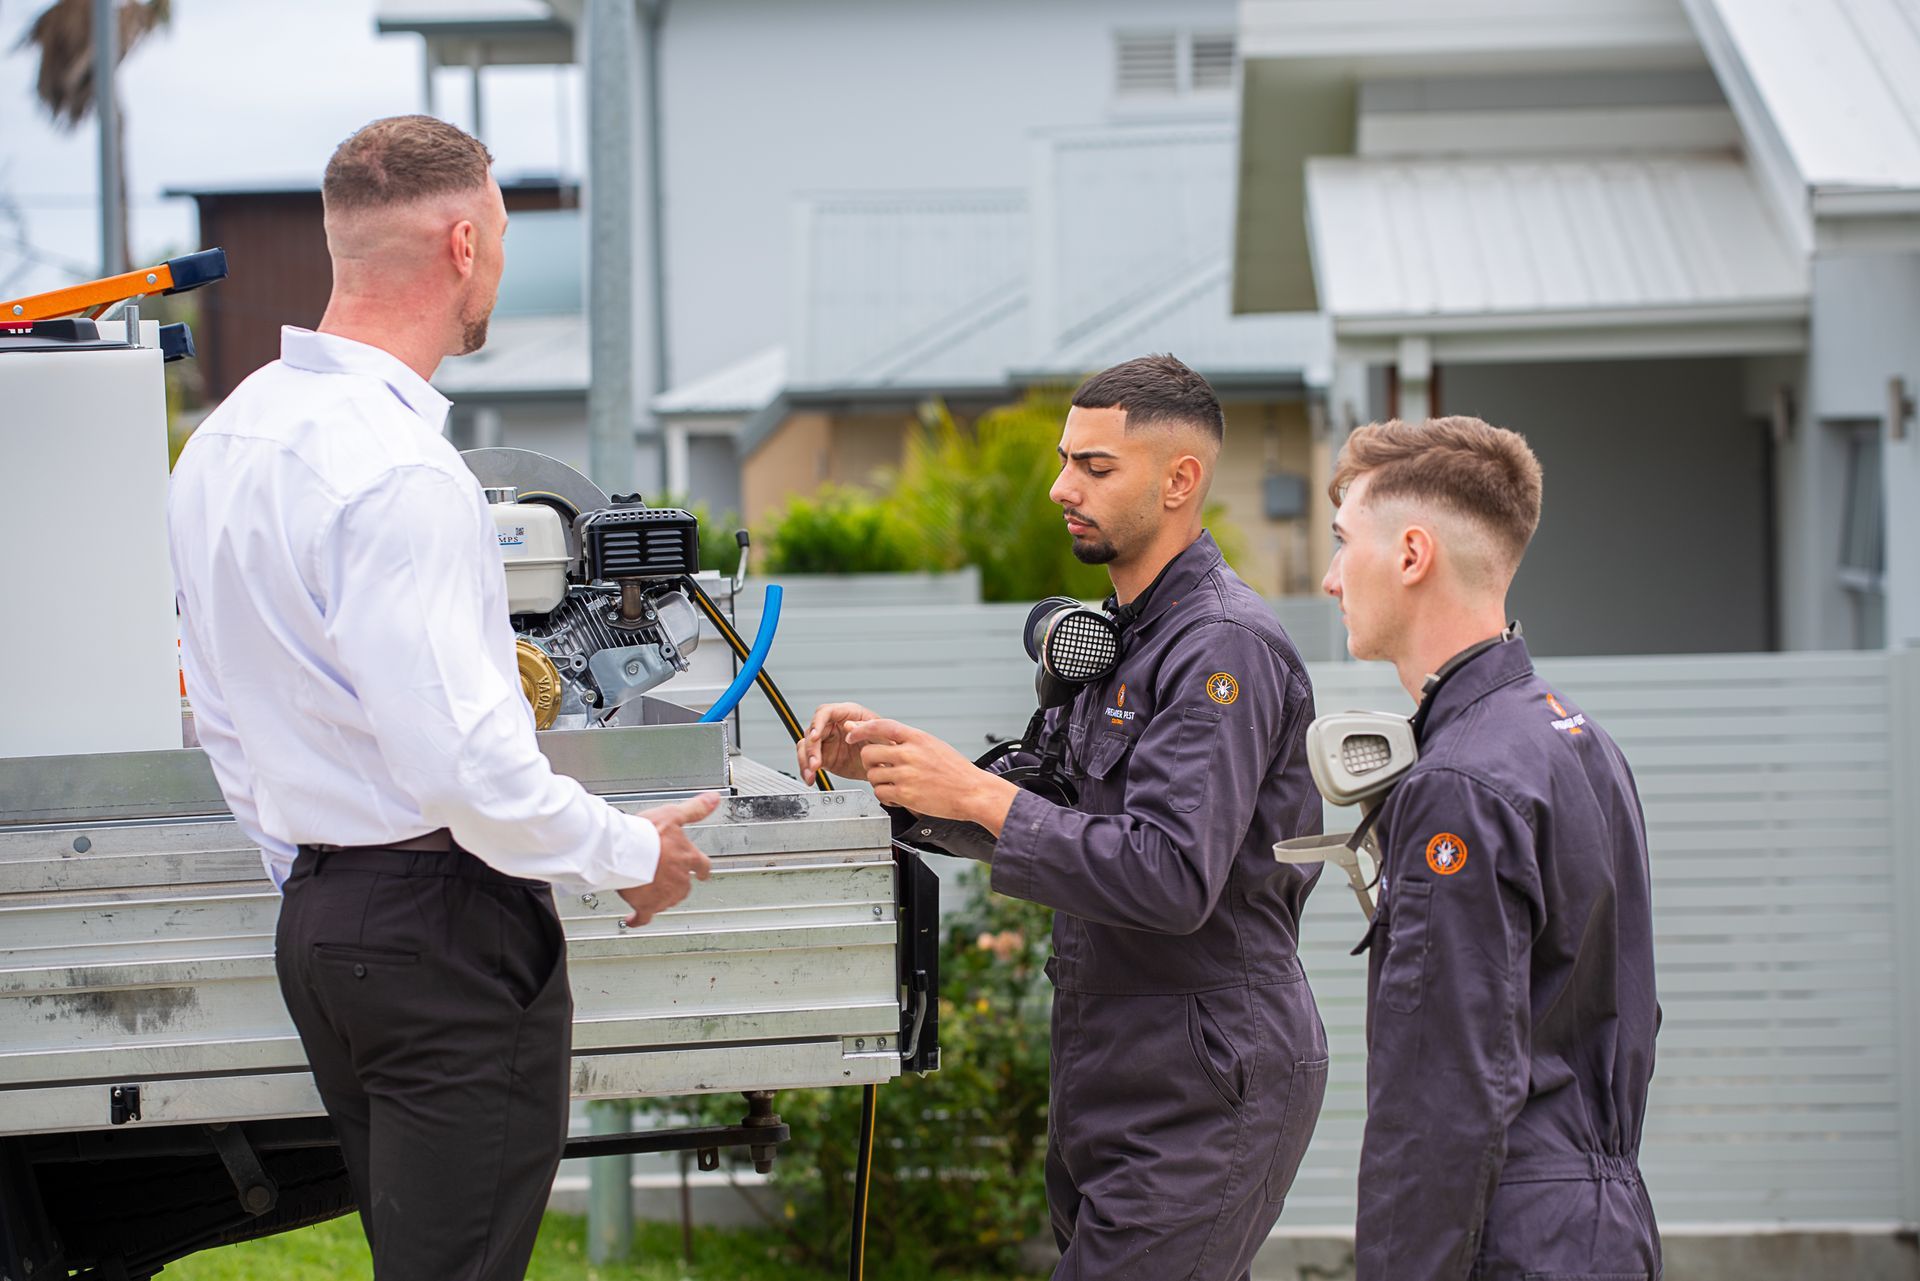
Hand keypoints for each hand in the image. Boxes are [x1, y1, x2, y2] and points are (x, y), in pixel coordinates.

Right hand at [617, 792, 720, 926]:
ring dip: (661, 897)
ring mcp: (664, 894)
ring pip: (668, 900)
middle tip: (666, 880)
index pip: (702, 866)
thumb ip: (695, 809)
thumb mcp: (674, 814)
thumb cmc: (647, 833)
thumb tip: (713, 799)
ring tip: (649, 891)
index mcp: (687, 857)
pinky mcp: (647, 905)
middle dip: (678, 884)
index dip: (702, 870)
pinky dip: (638, 919)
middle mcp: (679, 878)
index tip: (703, 875)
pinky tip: (633, 919)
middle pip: (685, 886)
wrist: (625, 851)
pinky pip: (644, 916)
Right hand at [799, 702, 879, 784]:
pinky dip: (807, 770)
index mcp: (847, 713)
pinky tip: (810, 778)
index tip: (815, 736)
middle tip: (815, 763)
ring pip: (806, 746)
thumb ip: (865, 728)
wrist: (887, 765)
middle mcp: (833, 725)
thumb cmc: (887, 743)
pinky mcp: (824, 757)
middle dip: (811, 748)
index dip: (817, 723)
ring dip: (805, 760)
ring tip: (811, 774)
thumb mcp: (882, 735)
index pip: (825, 712)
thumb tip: (848, 726)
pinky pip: (808, 761)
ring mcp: (827, 741)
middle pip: (812, 731)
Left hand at [844, 718, 1018, 834]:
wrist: (973, 791)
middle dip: (869, 762)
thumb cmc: (955, 770)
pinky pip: (880, 793)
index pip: (880, 726)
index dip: (861, 729)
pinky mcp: (906, 795)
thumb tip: (880, 733)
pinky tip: (898, 795)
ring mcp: (907, 775)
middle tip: (880, 768)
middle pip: (868, 753)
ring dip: (878, 781)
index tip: (852, 733)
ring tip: (894, 783)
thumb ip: (906, 740)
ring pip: (872, 775)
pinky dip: (885, 796)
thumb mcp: (932, 745)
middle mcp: (910, 754)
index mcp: (917, 738)